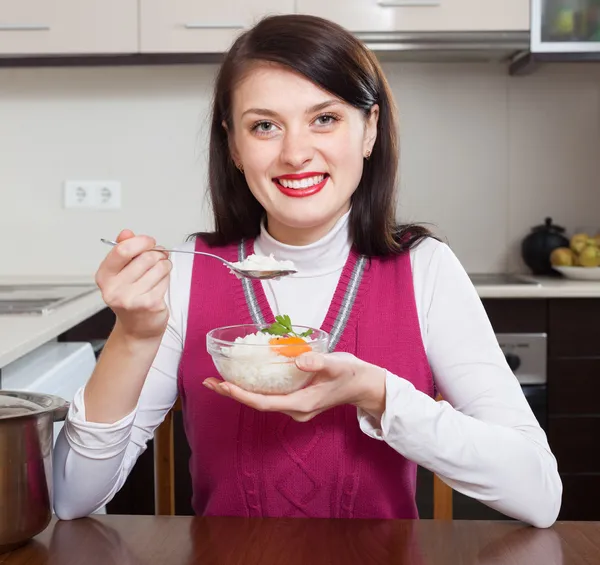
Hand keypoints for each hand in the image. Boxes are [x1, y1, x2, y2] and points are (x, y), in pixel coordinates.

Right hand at [95, 229, 171, 340]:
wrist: (138, 328)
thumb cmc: (131, 298)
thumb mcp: (122, 273)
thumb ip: (124, 251)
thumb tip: (126, 233)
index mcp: (105, 276)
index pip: (123, 250)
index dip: (141, 241)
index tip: (149, 242)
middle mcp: (114, 289)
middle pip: (146, 257)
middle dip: (157, 255)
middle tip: (158, 260)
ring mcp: (131, 299)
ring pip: (159, 267)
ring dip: (164, 266)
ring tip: (158, 274)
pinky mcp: (149, 305)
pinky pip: (165, 280)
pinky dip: (166, 280)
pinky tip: (159, 286)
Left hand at [203, 352, 386, 421]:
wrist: (365, 386)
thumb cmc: (352, 375)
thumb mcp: (338, 366)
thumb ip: (319, 363)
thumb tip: (298, 360)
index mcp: (301, 405)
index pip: (264, 403)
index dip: (241, 395)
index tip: (222, 385)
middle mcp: (294, 410)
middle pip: (257, 404)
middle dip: (233, 393)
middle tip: (209, 382)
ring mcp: (294, 407)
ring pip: (261, 400)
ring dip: (240, 391)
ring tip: (218, 380)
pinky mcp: (296, 399)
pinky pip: (269, 395)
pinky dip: (253, 387)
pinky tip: (244, 377)